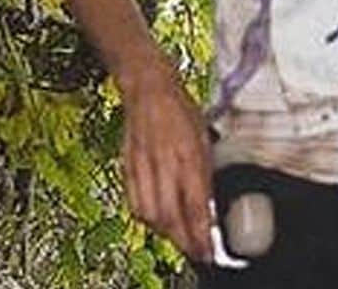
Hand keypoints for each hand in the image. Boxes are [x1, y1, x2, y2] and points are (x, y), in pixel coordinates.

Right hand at [119, 64, 214, 261]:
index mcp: (188, 154)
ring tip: (177, 237)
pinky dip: (145, 216)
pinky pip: (133, 201)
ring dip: (164, 232)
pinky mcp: (127, 165)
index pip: (195, 205)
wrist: (148, 86)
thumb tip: (209, 204)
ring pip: (149, 214)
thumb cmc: (180, 108)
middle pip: (169, 217)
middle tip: (194, 250)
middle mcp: (164, 162)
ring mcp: (143, 165)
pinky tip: (155, 219)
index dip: (200, 233)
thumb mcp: (204, 138)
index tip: (207, 250)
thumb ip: (205, 173)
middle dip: (182, 240)